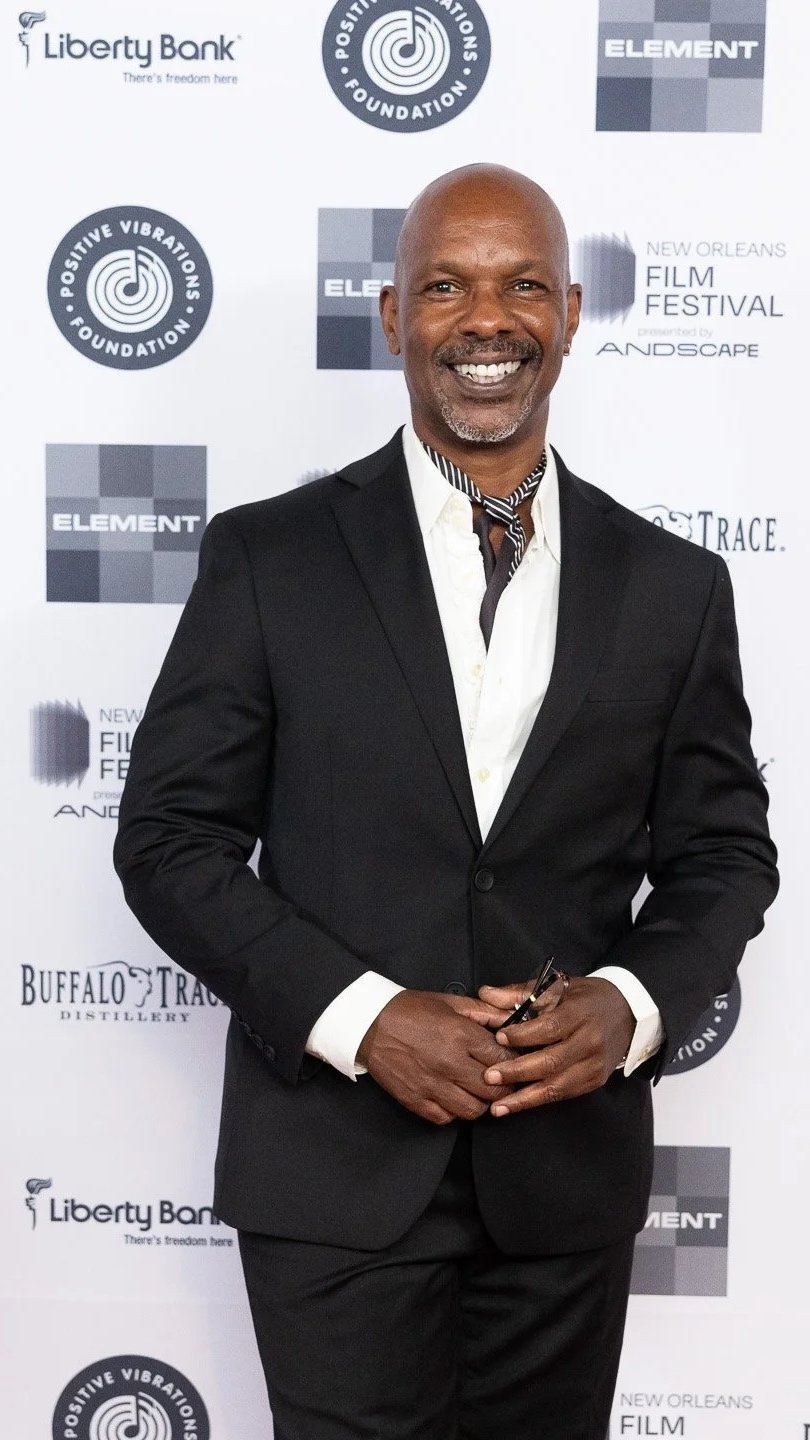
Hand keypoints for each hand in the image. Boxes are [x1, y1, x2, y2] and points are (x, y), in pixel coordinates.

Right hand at [357, 990, 515, 1125]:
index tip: (512, 1062)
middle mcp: (450, 1063)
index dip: (512, 1062)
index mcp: (461, 1035)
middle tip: (500, 1081)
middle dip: (502, 1086)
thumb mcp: (449, 1003)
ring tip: (476, 1091)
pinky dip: (453, 1112)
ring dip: (480, 1102)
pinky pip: (446, 1118)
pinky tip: (453, 1097)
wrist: (368, 1024)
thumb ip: (484, 1011)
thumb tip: (510, 1018)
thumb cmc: (409, 1011)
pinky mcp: (416, 1101)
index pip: (503, 1059)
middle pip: (494, 1090)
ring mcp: (432, 1085)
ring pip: (473, 1110)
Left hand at [476, 977, 633, 1116]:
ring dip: (525, 1097)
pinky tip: (516, 1106)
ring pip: (557, 1086)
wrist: (627, 1012)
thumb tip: (486, 994)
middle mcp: (590, 1041)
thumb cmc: (587, 998)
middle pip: (551, 1061)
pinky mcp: (595, 1081)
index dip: (523, 1035)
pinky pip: (564, 1094)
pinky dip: (538, 1101)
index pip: (550, 1028)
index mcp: (580, 1013)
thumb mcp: (558, 987)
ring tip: (498, 1106)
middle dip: (517, 1071)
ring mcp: (594, 1065)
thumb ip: (520, 993)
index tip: (498, 1037)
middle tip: (489, 1076)